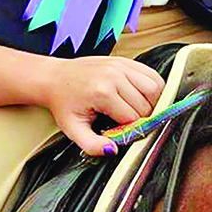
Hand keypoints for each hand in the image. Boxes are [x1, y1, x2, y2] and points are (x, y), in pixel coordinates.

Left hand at [45, 56, 163, 155]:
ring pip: (155, 88)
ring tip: (138, 111)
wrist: (55, 78)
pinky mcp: (125, 61)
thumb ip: (92, 145)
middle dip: (141, 118)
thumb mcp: (73, 129)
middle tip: (127, 124)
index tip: (122, 133)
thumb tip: (113, 150)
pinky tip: (143, 97)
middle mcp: (115, 76)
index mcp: (103, 93)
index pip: (134, 118)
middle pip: (147, 104)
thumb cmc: (65, 103)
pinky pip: (151, 75)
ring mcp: (121, 65)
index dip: (132, 130)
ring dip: (152, 103)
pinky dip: (154, 88)